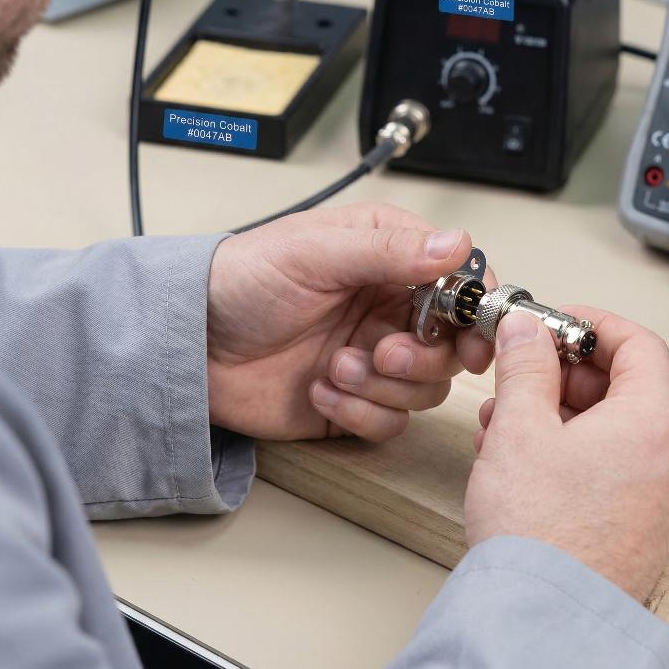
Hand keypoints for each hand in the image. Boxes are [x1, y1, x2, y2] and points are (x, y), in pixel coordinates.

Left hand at [206, 203, 493, 441]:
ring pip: (426, 390)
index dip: (477, 310)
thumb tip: (456, 246)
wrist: (192, 345)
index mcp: (389, 262)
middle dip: (422, 357)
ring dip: (382, 386)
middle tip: (384, 352)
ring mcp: (375, 360)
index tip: (473, 332)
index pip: (461, 283)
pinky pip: (388, 422)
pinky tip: (319, 389)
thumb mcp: (313, 253)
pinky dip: (358, 412)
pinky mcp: (355, 402)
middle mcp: (389, 311)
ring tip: (334, 367)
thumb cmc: (242, 282)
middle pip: (452, 347)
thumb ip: (388, 251)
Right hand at [466, 308, 668, 602]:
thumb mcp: (520, 425)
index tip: (552, 324)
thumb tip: (527, 329)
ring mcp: (662, 497)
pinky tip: (523, 459)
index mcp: (655, 423)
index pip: (637, 343)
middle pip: (624, 386)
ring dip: (557, 414)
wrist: (540, 618)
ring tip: (505, 425)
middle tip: (518, 377)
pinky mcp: (642, 525)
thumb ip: (525, 364)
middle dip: (561, 374)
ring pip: (612, 428)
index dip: (589, 324)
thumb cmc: (538, 531)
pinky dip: (570, 450)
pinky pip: (611, 466)